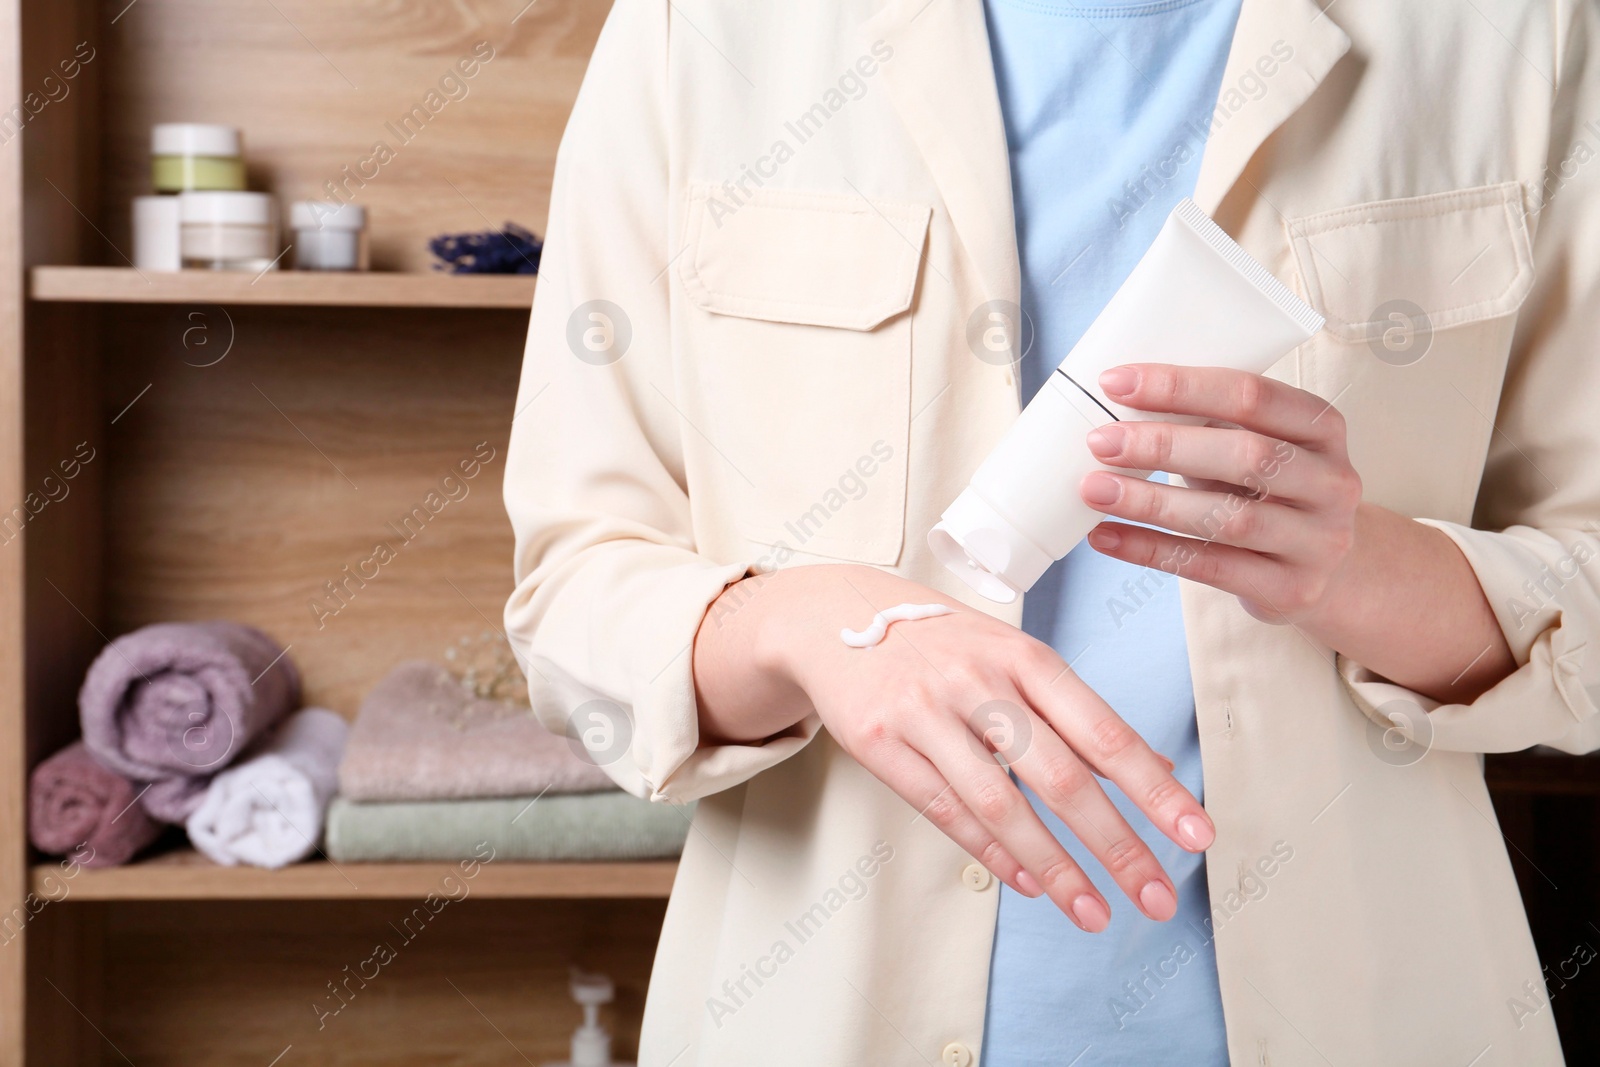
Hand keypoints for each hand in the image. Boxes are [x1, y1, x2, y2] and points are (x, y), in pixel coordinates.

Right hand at [697, 564, 1215, 931]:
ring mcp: (925, 712)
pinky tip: (1031, 883)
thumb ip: (1077, 714)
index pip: (1102, 730)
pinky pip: (943, 810)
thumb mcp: (1014, 658)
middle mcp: (979, 682)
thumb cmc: (943, 646)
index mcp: (1025, 656)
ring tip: (1094, 912)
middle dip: (1115, 844)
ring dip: (1056, 867)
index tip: (1196, 834)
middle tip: (1157, 897)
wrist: (834, 617)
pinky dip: (992, 852)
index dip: (1153, 787)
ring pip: (1000, 804)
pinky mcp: (879, 742)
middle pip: (1059, 775)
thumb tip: (1157, 769)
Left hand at [1081, 364, 1362, 624]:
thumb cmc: (1270, 492)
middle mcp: (1332, 482)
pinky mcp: (1291, 591)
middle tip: (1100, 441)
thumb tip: (1116, 408)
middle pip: (1245, 456)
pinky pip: (1210, 568)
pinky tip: (1106, 536)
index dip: (1181, 387)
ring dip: (1151, 502)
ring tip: (1093, 489)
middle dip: (1163, 445)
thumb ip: (1208, 424)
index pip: (1253, 395)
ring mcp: (1318, 541)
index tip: (1115, 382)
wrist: (1329, 572)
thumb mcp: (1257, 446)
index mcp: (1324, 428)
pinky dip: (1150, 550)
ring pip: (1226, 519)